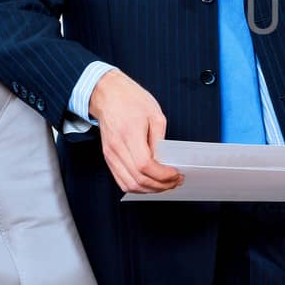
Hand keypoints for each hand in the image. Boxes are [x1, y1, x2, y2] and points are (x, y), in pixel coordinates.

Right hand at [89, 69, 181, 193]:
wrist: (108, 95)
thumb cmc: (131, 100)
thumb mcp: (155, 115)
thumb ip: (160, 140)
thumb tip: (165, 161)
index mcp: (129, 134)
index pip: (145, 165)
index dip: (163, 175)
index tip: (176, 173)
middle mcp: (116, 147)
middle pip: (138, 179)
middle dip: (160, 185)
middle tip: (176, 181)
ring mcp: (110, 154)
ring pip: (129, 184)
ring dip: (150, 189)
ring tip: (165, 184)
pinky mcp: (108, 157)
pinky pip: (121, 180)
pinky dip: (137, 187)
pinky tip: (150, 183)